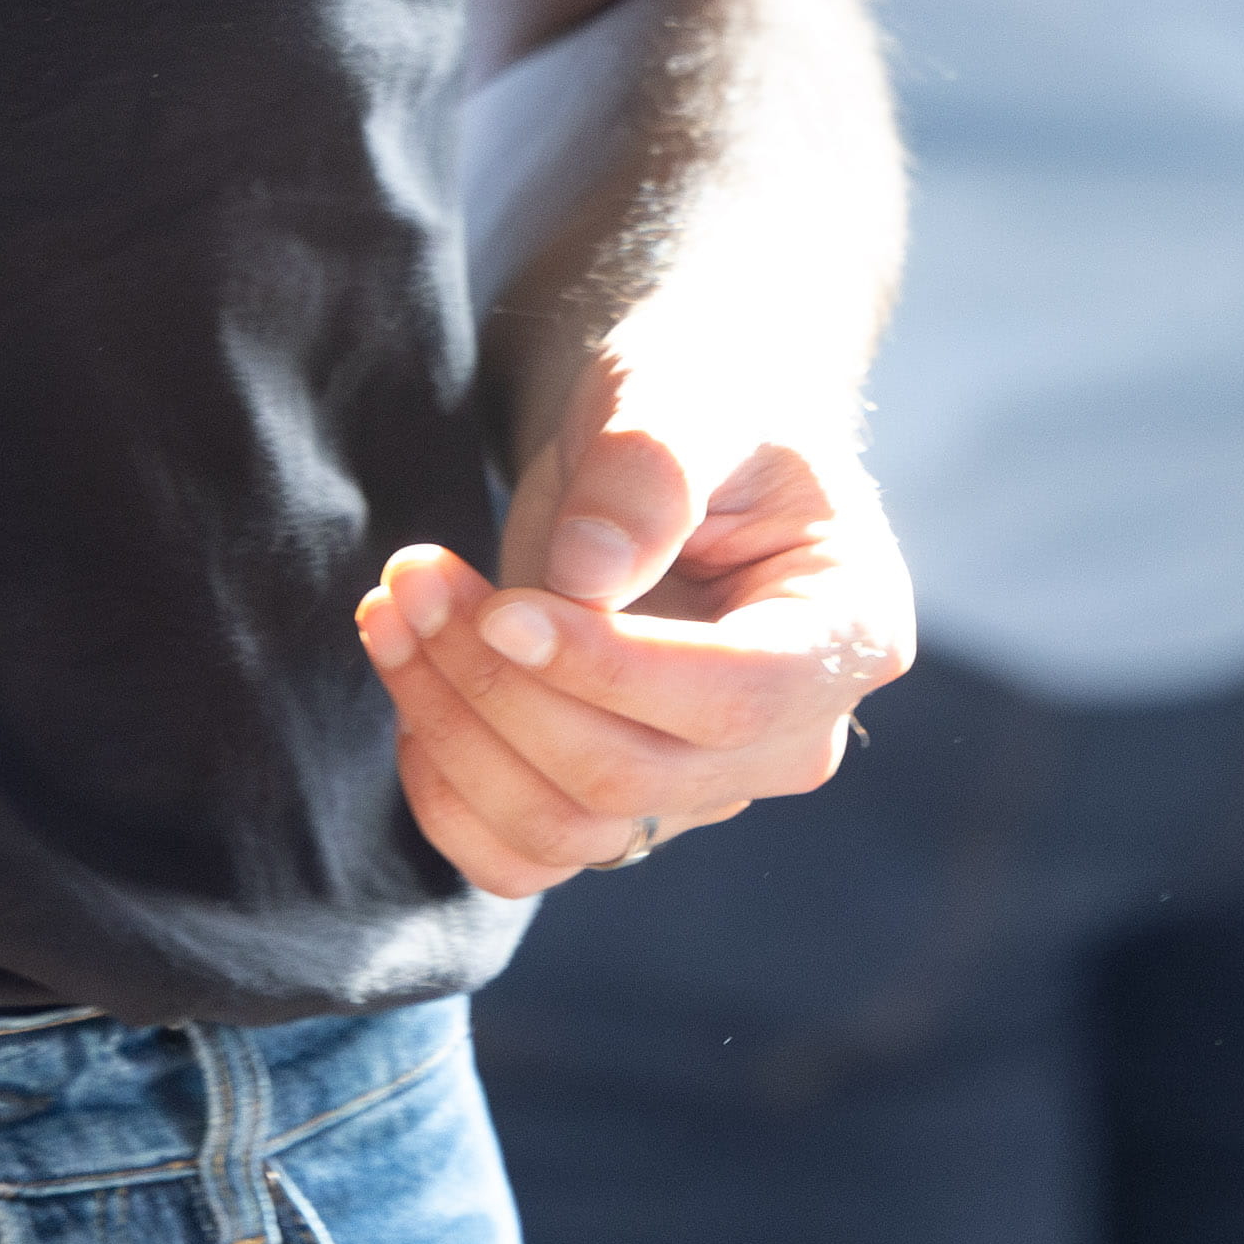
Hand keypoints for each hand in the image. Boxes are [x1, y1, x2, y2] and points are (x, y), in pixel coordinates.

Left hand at [351, 327, 912, 898]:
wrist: (665, 430)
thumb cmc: (699, 387)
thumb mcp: (686, 390)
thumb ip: (651, 469)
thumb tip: (585, 578)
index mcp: (849, 628)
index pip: (731, 698)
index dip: (605, 670)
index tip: (498, 610)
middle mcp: (793, 734)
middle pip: (634, 775)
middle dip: (499, 688)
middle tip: (410, 575)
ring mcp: (707, 782)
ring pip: (567, 827)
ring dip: (455, 731)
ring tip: (394, 606)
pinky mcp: (624, 802)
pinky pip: (524, 855)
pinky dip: (449, 795)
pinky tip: (414, 688)